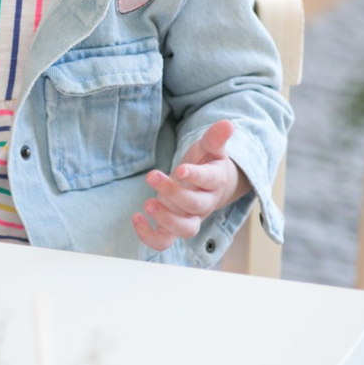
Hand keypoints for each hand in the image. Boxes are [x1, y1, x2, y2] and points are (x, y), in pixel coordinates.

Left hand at [131, 119, 248, 251]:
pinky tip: (136, 218)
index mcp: (215, 181)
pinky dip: (150, 236)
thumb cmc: (206, 164)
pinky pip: (165, 241)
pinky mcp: (173, 227)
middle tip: (152, 176)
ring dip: (166, 220)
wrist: (209, 188)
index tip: (181, 169)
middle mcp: (205, 203)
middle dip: (173, 193)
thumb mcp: (209, 148)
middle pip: (196, 205)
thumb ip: (215, 138)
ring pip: (186, 229)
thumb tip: (227, 123)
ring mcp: (190, 217)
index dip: (196, 176)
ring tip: (147, 205)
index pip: (210, 180)